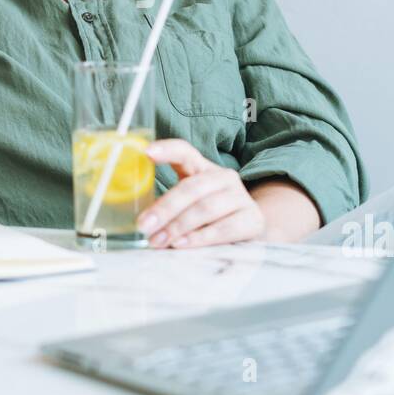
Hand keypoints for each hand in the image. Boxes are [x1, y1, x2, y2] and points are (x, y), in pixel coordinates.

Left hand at [137, 139, 265, 248]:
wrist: (249, 230)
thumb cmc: (210, 217)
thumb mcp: (190, 205)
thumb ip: (168, 207)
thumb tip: (142, 222)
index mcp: (204, 168)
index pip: (185, 152)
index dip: (167, 150)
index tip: (146, 153)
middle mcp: (224, 177)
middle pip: (192, 187)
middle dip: (165, 208)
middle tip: (144, 226)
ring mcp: (240, 197)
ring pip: (205, 208)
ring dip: (178, 226)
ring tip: (158, 240)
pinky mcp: (252, 219)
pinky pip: (223, 228)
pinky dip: (199, 238)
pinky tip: (182, 244)